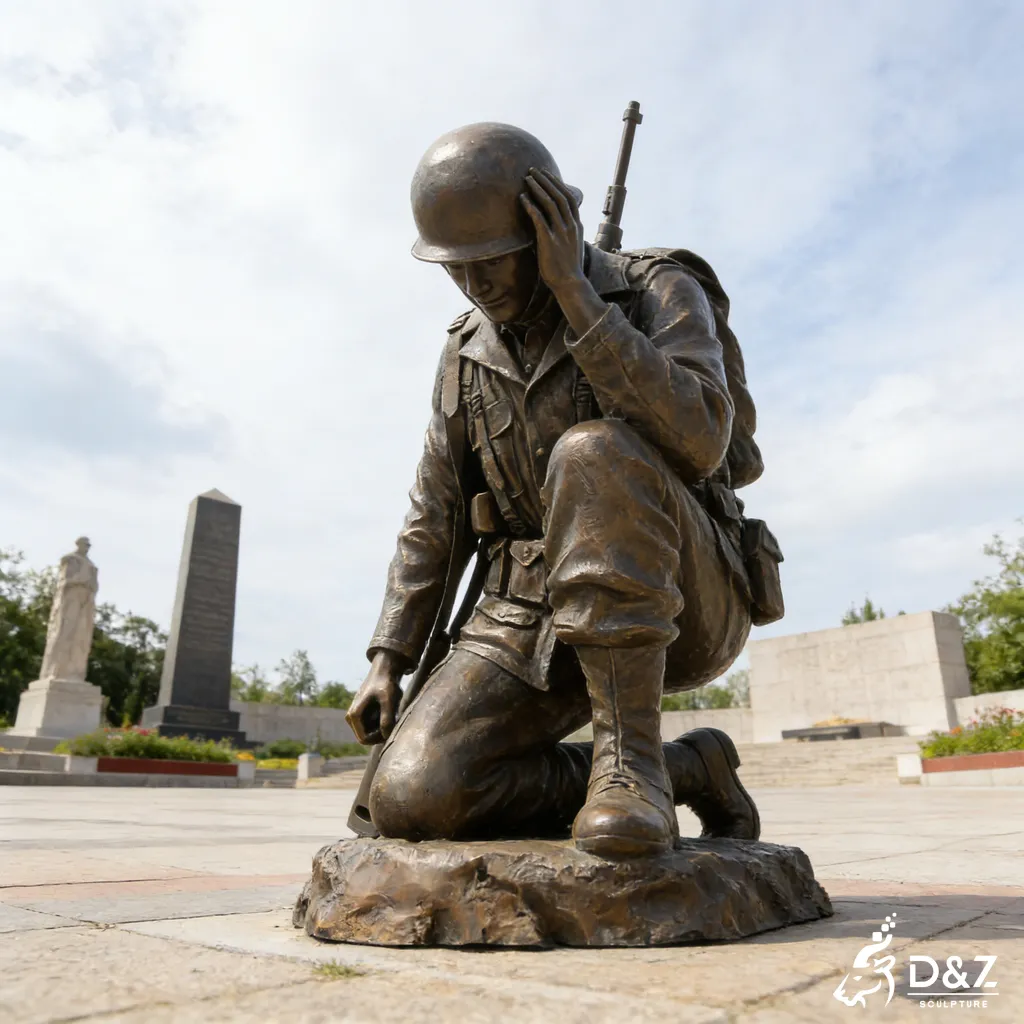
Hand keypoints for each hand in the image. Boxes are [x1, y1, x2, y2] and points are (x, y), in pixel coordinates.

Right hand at [346, 650, 404, 744]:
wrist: (385, 669)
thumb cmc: (386, 684)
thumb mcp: (389, 700)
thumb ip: (387, 718)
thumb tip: (385, 735)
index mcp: (354, 715)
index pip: (364, 740)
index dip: (379, 738)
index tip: (391, 728)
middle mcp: (351, 717)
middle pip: (366, 737)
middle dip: (380, 733)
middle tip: (393, 721)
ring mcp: (356, 716)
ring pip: (370, 732)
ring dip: (382, 727)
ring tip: (392, 713)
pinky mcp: (362, 714)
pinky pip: (372, 726)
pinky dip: (381, 722)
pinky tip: (389, 711)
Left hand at [520, 168, 585, 295]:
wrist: (570, 284)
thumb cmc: (567, 268)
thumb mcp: (569, 245)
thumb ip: (562, 232)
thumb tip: (549, 223)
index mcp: (577, 226)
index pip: (569, 198)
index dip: (557, 184)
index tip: (547, 174)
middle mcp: (571, 226)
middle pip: (559, 196)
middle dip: (546, 180)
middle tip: (533, 170)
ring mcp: (561, 233)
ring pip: (550, 203)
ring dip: (538, 189)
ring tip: (527, 179)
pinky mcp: (549, 241)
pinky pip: (539, 219)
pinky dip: (530, 206)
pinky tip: (522, 198)